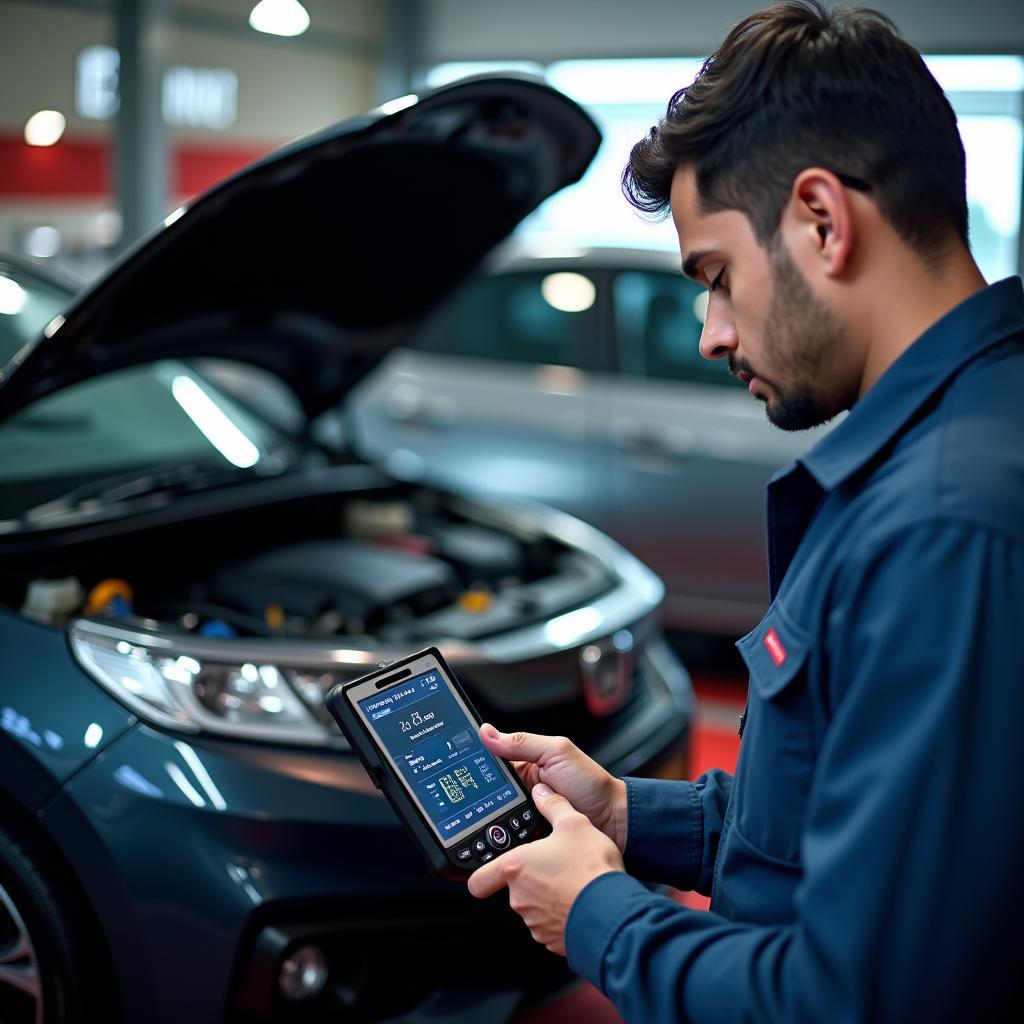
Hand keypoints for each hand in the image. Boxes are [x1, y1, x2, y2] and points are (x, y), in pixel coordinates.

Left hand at [468, 783, 623, 954]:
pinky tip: (580, 899)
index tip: (487, 871)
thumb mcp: (573, 823)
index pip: (478, 880)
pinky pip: (552, 924)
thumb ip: (553, 805)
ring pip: (534, 906)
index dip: (480, 874)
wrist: (613, 911)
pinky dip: (562, 913)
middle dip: (531, 876)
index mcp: (516, 868)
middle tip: (553, 863)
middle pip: (514, 888)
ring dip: (547, 895)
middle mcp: (520, 898)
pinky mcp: (553, 941)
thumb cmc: (589, 869)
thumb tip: (543, 792)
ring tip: (571, 880)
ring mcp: (535, 922)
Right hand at [479, 724, 628, 851]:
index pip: (492, 761)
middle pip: (490, 791)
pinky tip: (503, 837)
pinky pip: (510, 835)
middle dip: (483, 796)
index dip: (476, 764)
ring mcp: (526, 811)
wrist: (613, 821)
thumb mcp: (557, 752)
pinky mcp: (530, 834)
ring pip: (496, 815)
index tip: (459, 767)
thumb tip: (487, 731)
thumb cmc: (591, 784)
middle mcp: (522, 786)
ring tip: (499, 817)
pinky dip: (505, 836)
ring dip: (494, 817)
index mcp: (526, 762)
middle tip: (480, 799)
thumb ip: (522, 742)